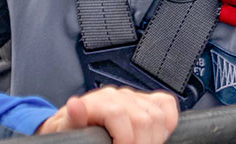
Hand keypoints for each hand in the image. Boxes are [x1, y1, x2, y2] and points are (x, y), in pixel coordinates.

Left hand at [36, 87, 177, 142]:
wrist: (73, 123)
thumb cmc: (72, 129)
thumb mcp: (67, 128)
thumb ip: (74, 118)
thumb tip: (75, 105)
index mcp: (98, 101)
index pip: (120, 114)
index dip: (125, 139)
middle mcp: (117, 96)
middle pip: (144, 118)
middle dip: (143, 143)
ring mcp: (132, 97)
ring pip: (157, 114)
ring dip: (155, 138)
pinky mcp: (144, 101)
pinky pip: (165, 104)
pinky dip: (168, 121)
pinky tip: (158, 136)